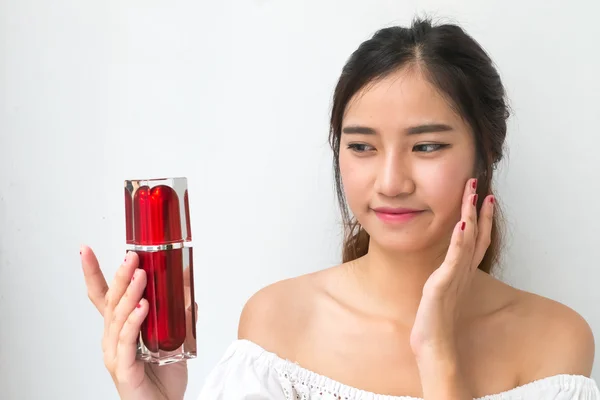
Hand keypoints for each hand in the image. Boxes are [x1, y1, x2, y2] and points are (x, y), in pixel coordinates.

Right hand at [81, 246, 194, 399]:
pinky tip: (143, 307)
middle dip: (119, 276)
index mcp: (120, 329)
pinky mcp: (124, 368)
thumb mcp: (174, 336)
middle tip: (131, 256)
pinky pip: (128, 341)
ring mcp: (116, 354)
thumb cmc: (163, 377)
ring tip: (140, 275)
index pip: (102, 296)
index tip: (86, 250)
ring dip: (130, 294)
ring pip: (118, 318)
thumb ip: (177, 311)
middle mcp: (113, 339)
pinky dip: (135, 322)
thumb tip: (185, 284)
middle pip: (110, 301)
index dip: (93, 273)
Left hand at [409, 178, 493, 367]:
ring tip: (472, 196)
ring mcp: (454, 277)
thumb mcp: (442, 289)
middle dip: (477, 208)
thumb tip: (445, 262)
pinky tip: (462, 225)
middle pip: (476, 234)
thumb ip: (447, 273)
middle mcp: (462, 271)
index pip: (477, 239)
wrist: (432, 343)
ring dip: (470, 217)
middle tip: (477, 184)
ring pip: (467, 242)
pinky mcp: (443, 284)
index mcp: (462, 271)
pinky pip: (454, 259)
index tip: (485, 197)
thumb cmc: (435, 319)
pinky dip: (459, 241)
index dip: (482, 218)